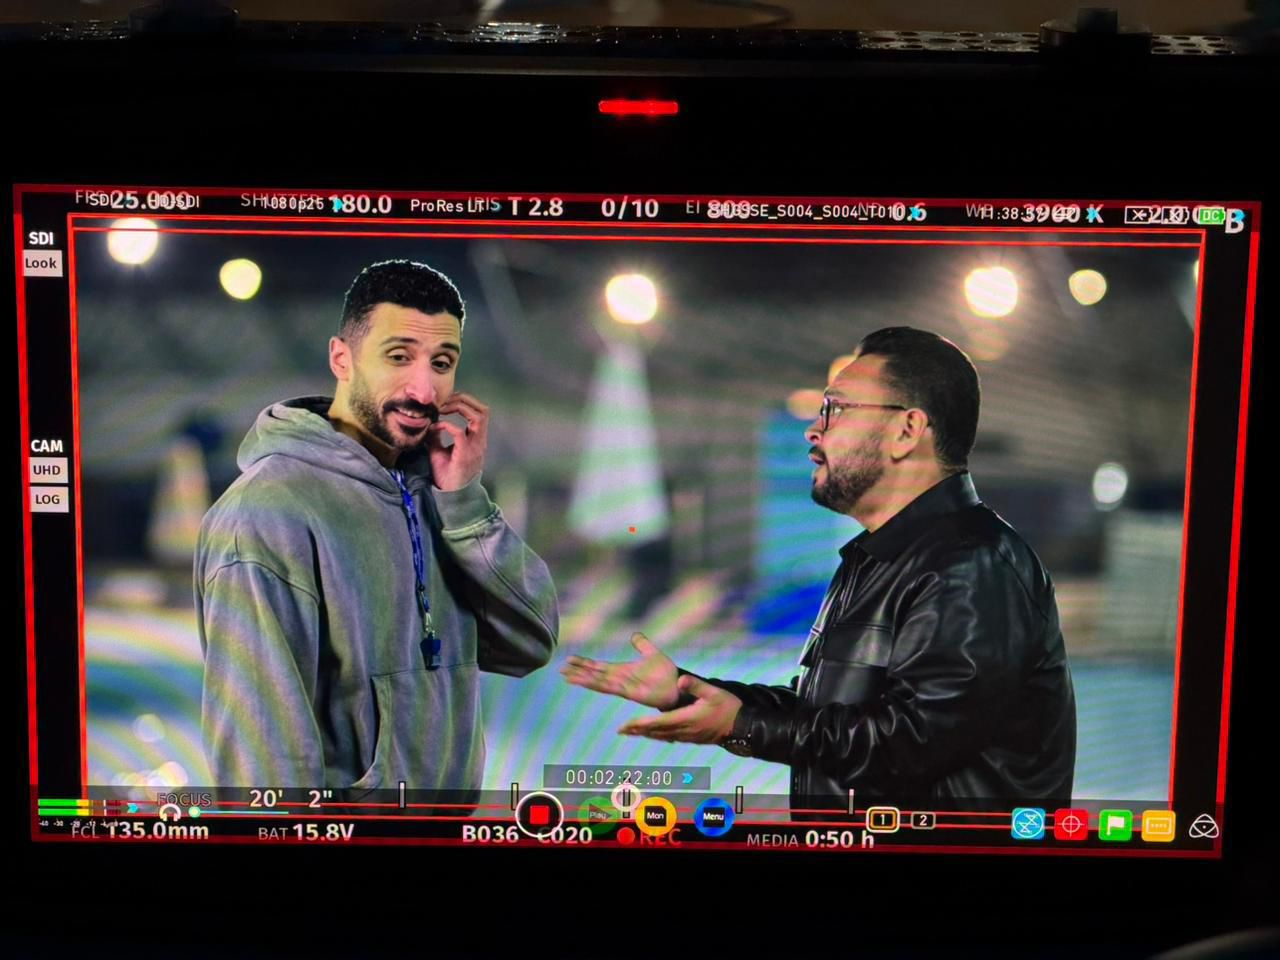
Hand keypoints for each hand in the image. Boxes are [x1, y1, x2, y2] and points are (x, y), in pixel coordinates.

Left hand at [428, 392, 487, 491]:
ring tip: (443, 408)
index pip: (479, 412)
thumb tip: (430, 423)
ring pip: (478, 417)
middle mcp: (479, 441)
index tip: (447, 401)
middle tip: (445, 401)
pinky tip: (436, 427)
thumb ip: (437, 436)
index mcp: (476, 439)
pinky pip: (460, 433)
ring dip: (460, 408)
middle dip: (464, 400)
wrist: (451, 496)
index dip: (465, 401)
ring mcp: (475, 447)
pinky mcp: (465, 454)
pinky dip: (448, 425)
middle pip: (483, 410)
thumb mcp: (439, 450)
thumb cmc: (447, 475)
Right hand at [560, 632, 680, 709]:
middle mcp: (619, 678)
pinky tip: (585, 682)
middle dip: (578, 671)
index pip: (599, 666)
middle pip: (594, 674)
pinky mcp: (628, 691)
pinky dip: (595, 684)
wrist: (678, 686)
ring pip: (597, 681)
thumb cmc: (666, 674)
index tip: (570, 659)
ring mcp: (622, 685)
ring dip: (582, 679)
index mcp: (622, 670)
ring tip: (566, 676)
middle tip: (560, 669)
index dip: (584, 663)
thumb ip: (642, 645)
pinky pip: (608, 686)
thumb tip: (634, 635)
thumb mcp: (652, 653)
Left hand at [617, 675, 741, 744]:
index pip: (657, 723)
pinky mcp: (692, 737)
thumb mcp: (713, 692)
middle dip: (638, 730)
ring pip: (661, 736)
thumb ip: (696, 685)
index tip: (625, 725)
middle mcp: (684, 731)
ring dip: (645, 734)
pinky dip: (658, 735)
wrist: (742, 727)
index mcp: (685, 719)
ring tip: (631, 731)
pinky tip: (653, 734)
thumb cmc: (728, 707)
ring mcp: (688, 736)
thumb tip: (680, 679)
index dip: (640, 724)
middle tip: (621, 730)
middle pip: (655, 732)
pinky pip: (670, 738)